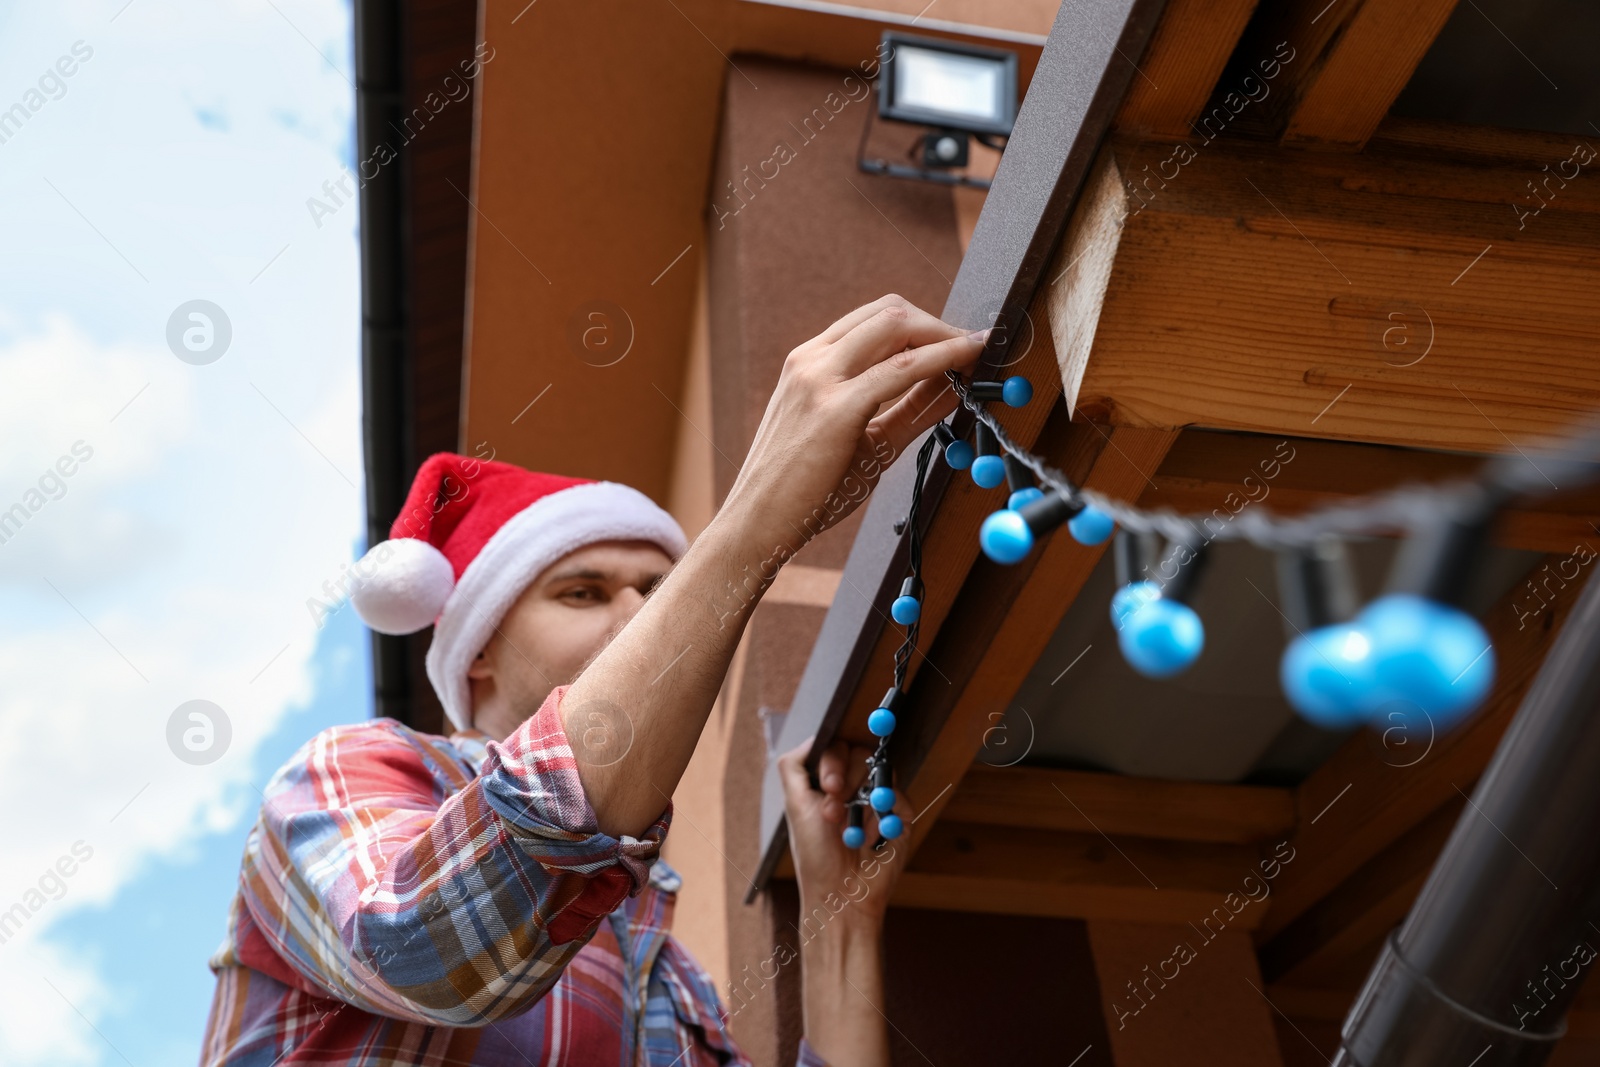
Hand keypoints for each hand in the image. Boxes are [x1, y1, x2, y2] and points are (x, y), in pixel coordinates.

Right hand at [719, 295, 985, 556]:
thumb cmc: (801, 491)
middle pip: (889, 312)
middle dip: (940, 324)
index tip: (956, 342)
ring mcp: (819, 379)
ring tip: (977, 352)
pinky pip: (902, 369)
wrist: (756, 525)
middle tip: (973, 347)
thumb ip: (906, 411)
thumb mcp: (858, 440)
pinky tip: (966, 365)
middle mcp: (810, 361)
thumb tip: (955, 389)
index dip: (923, 324)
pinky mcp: (835, 408)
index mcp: (808, 363)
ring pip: (897, 326)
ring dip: (946, 335)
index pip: (873, 320)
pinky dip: (942, 358)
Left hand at [778, 736, 909, 927]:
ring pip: (880, 772)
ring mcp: (878, 799)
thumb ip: (793, 767)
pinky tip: (869, 839)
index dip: (833, 761)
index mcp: (829, 782)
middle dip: (844, 781)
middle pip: (859, 753)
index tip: (828, 786)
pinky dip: (880, 819)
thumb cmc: (816, 855)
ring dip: (860, 805)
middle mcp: (854, 786)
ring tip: (849, 833)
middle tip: (834, 808)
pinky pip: (898, 797)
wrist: (841, 893)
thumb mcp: (794, 805)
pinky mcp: (899, 816)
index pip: (837, 747)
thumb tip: (812, 738)